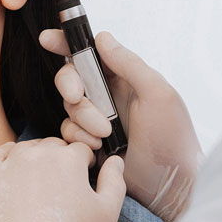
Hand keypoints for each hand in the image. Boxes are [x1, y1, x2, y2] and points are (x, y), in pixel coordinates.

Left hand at [0, 138, 126, 221]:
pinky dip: (8, 159)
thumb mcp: (107, 214)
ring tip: (38, 185)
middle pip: (53, 146)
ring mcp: (10, 163)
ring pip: (27, 149)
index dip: (84, 165)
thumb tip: (115, 160)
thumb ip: (115, 181)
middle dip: (60, 160)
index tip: (82, 179)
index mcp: (69, 158)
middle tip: (60, 186)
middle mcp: (38, 153)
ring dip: (35, 159)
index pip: (81, 150)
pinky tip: (14, 173)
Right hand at [40, 29, 201, 221]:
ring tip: (106, 135)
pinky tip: (99, 149)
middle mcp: (108, 96)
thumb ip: (129, 64)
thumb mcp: (158, 94)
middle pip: (71, 78)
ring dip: (83, 119)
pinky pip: (67, 133)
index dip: (67, 43)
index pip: (91, 53)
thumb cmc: (172, 138)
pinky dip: (79, 139)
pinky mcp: (88, 143)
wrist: (168, 184)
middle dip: (70, 86)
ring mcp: (97, 120)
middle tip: (76, 96)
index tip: (48, 39)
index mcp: (125, 77)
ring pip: (68, 107)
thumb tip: (102, 37)